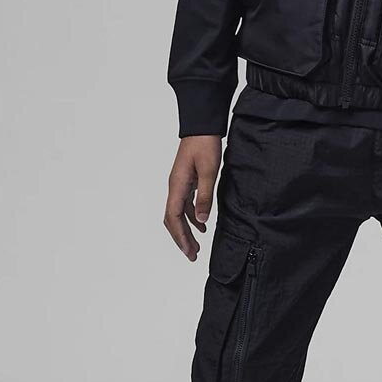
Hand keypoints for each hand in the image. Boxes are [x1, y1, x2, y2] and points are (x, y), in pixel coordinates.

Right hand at [164, 135, 221, 260]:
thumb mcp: (209, 170)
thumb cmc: (205, 145)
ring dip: (186, 230)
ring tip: (196, 246)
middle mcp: (174, 187)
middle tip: (191, 255)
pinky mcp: (186, 181)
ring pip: (178, 213)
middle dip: (181, 238)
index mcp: (177, 185)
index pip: (173, 217)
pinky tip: (202, 224)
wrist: (202, 125)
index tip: (188, 251)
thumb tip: (201, 219)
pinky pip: (184, 204)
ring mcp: (179, 184)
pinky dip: (191, 217)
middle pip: (172, 219)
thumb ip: (205, 195)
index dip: (180, 236)